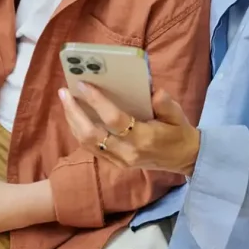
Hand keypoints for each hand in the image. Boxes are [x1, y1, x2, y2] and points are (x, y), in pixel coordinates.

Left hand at [59, 85, 200, 175]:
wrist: (184, 159)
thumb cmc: (178, 132)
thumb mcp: (178, 114)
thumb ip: (165, 103)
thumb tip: (152, 90)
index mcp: (144, 138)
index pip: (114, 120)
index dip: (97, 102)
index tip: (83, 85)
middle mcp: (127, 152)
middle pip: (91, 134)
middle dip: (74, 112)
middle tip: (64, 92)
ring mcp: (119, 161)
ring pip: (87, 142)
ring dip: (72, 121)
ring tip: (65, 100)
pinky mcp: (115, 164)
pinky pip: (91, 148)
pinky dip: (79, 130)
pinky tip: (74, 115)